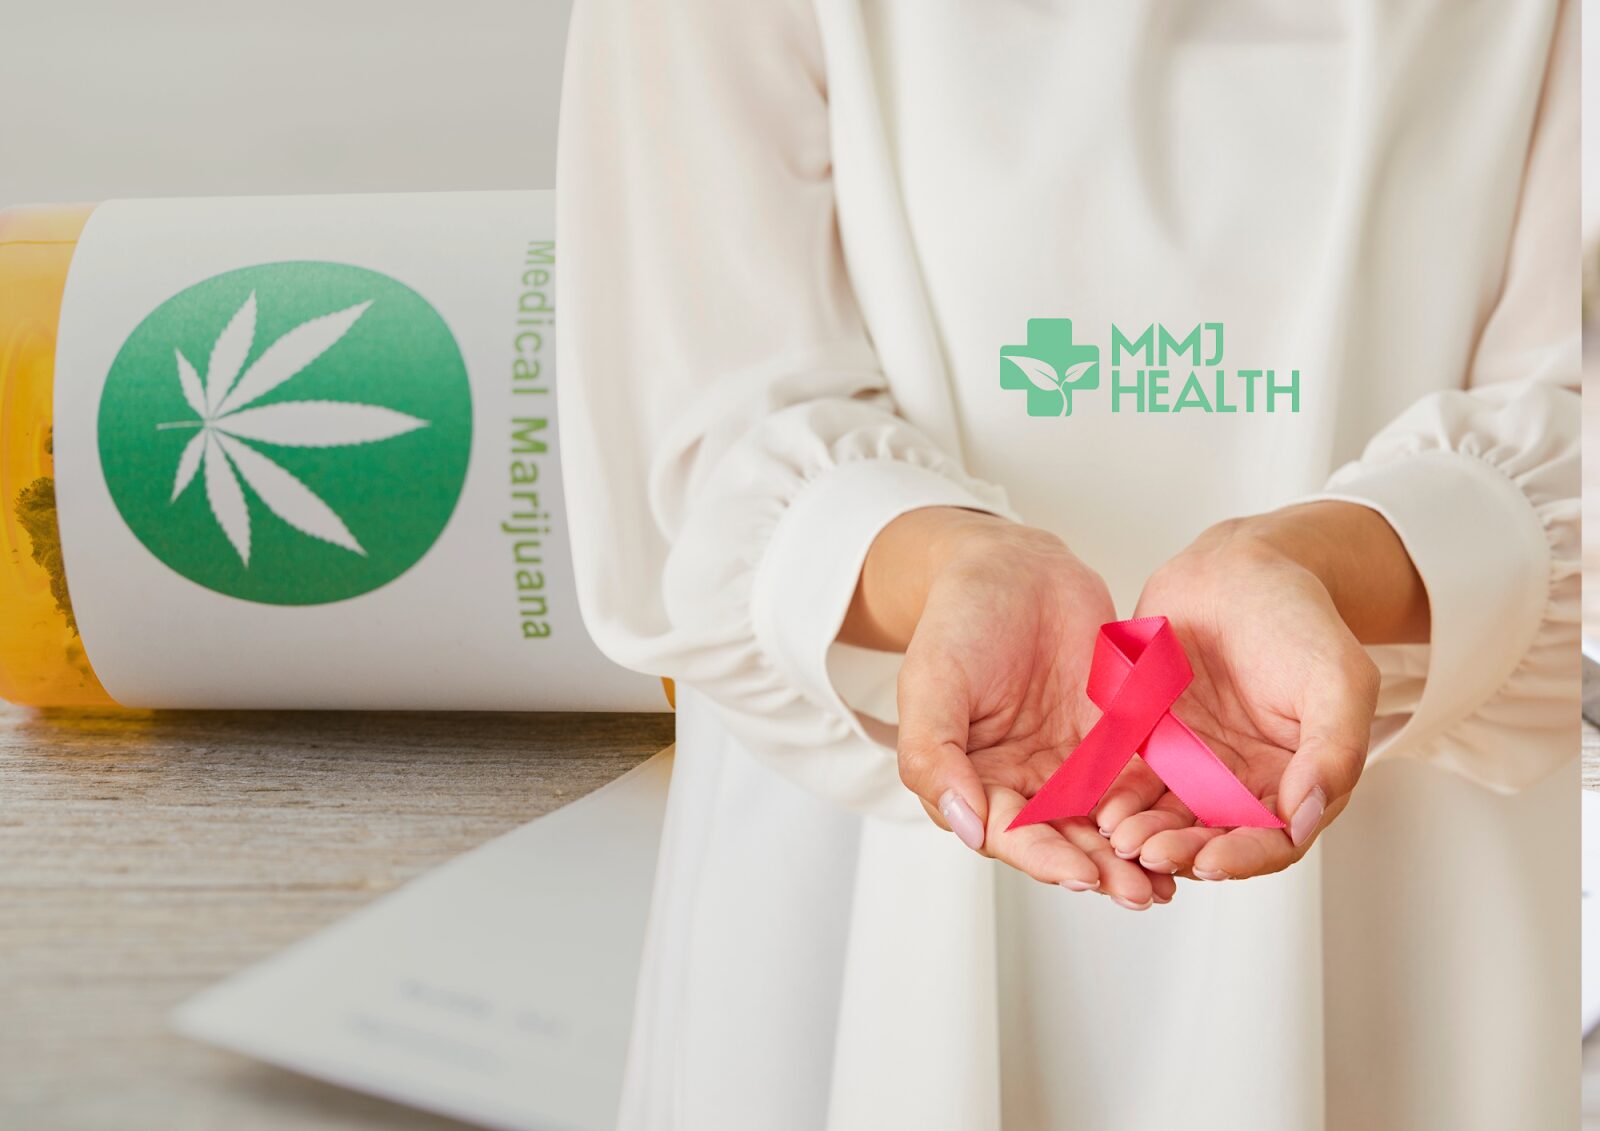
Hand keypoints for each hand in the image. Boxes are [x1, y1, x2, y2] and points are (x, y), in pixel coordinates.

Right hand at [843, 508, 1176, 908]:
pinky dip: (1162, 812)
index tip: (1080, 874)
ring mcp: (1072, 765)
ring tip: (1166, 881)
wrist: (1012, 566)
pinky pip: (1141, 783)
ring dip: (1134, 857)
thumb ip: (934, 756)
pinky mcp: (1115, 740)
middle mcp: (1024, 784)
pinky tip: (1189, 832)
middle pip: (1063, 842)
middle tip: (1139, 893)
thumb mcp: (931, 683)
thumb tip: (964, 828)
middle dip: (1100, 871)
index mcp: (973, 781)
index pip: (1009, 835)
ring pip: (1106, 825)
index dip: (1044, 859)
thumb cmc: (958, 620)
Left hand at [1092, 503, 1425, 880]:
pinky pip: (1134, 780)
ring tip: (1120, 837)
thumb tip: (1305, 816)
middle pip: (1214, 838)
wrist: (1240, 569)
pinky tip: (1102, 807)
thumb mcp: (1339, 679)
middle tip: (1149, 853)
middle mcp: (1245, 782)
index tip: (1211, 862)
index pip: (1273, 841)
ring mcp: (1196, 765)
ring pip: (1169, 817)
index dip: (1243, 858)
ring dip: (1146, 835)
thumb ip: (1334, 750)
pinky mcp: (1153, 740)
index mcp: (1299, 779)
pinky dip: (1120, 799)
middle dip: (1182, 852)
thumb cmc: (1301, 619)